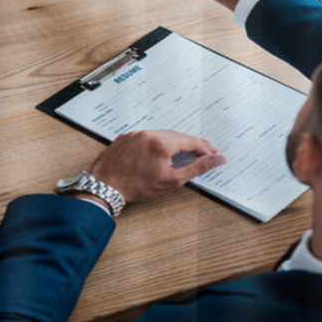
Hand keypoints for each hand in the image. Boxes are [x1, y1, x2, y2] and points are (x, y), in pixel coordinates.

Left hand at [87, 130, 226, 203]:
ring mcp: (136, 134)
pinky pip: (148, 135)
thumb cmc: (136, 186)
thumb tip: (217, 159)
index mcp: (163, 143)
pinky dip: (159, 141)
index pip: (192, 142)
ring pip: (163, 134)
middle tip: (207, 150)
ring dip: (177, 141)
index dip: (205, 149)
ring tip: (188, 148)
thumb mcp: (172, 180)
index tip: (214, 155)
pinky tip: (163, 148)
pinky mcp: (126, 137)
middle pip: (179, 135)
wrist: (104, 187)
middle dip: (194, 143)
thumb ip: (197, 167)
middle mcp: (150, 134)